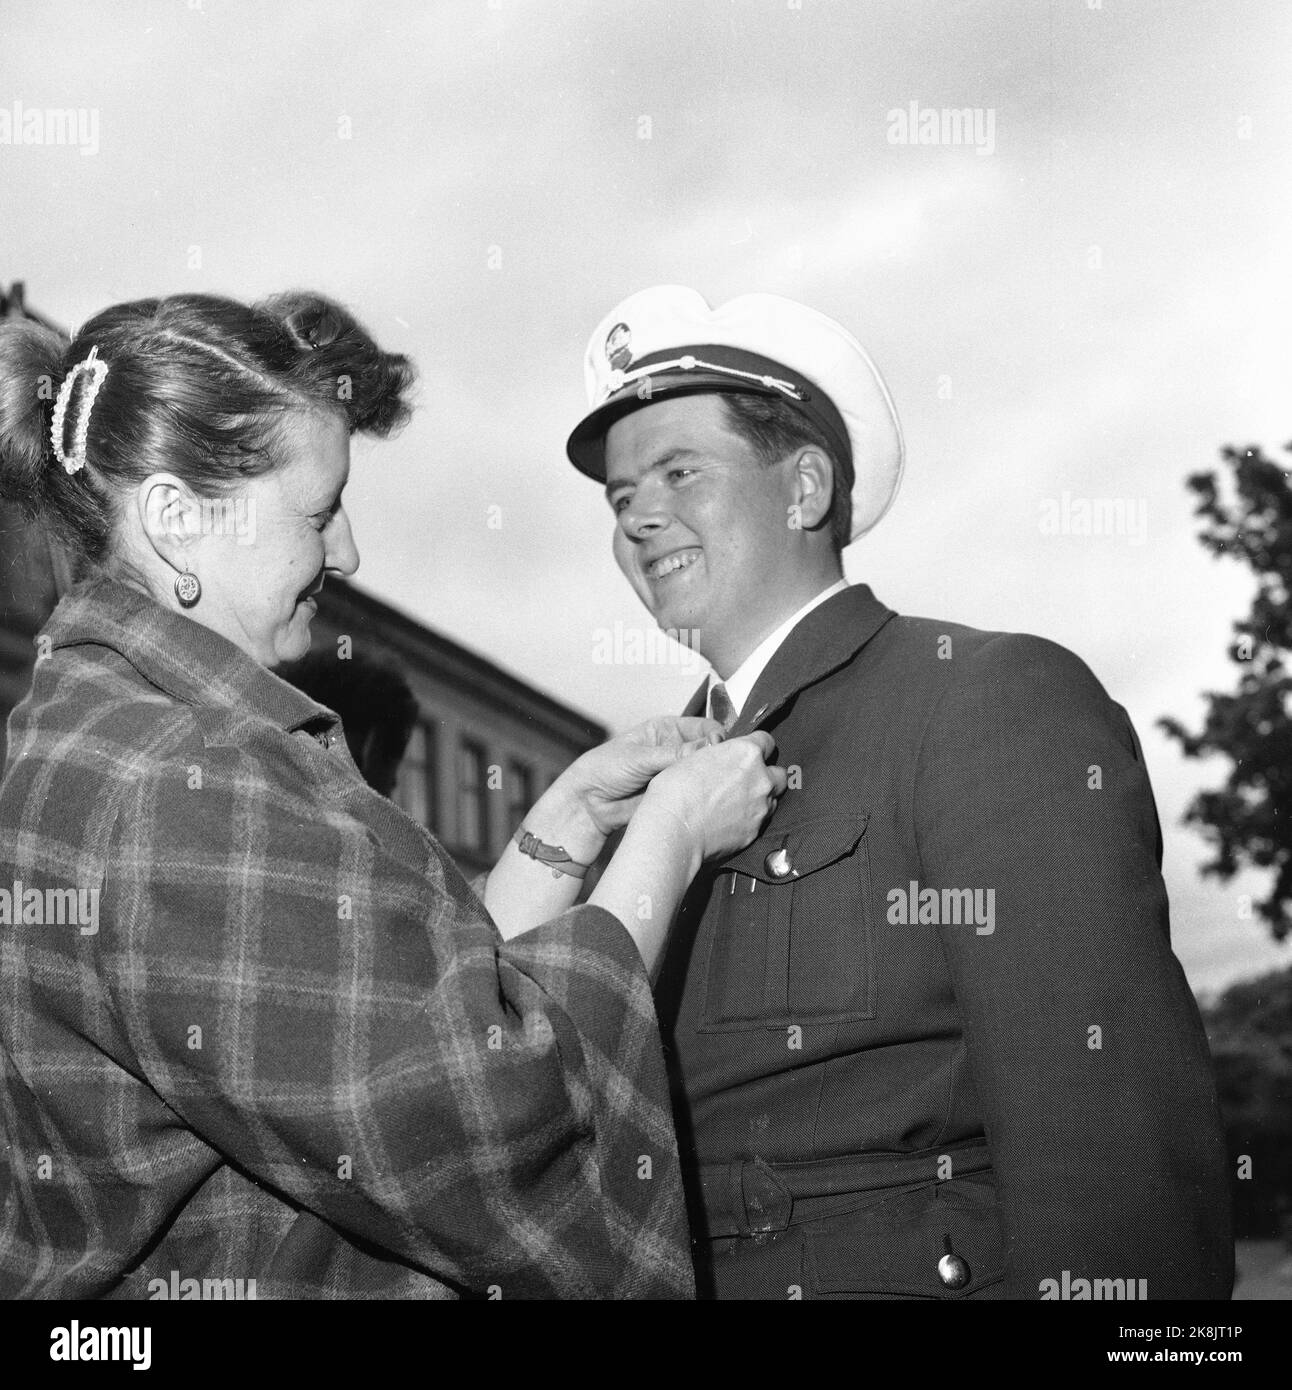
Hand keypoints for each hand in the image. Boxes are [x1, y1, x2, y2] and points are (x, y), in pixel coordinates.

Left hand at [559, 716, 726, 835]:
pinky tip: (707, 800)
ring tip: (716, 785)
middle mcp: (676, 749)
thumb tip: (711, 746)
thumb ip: (675, 754)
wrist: (589, 803)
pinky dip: (703, 796)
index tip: (722, 748)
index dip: (716, 736)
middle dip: (717, 759)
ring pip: (704, 774)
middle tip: (722, 769)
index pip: (704, 728)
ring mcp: (676, 773)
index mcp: (667, 730)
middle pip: (709, 751)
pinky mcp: (676, 795)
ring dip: (710, 779)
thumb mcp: (641, 757)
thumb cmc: (605, 769)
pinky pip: (696, 794)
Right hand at [642, 732, 787, 862]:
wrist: (673, 831)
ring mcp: (761, 807)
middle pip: (778, 773)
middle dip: (766, 774)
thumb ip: (718, 755)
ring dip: (760, 798)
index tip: (749, 752)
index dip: (757, 746)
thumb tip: (721, 756)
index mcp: (746, 753)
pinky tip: (730, 821)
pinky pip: (760, 821)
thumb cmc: (674, 793)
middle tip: (745, 779)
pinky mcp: (756, 831)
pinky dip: (750, 819)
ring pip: (772, 798)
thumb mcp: (693, 758)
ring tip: (735, 802)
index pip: (767, 741)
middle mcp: (761, 779)